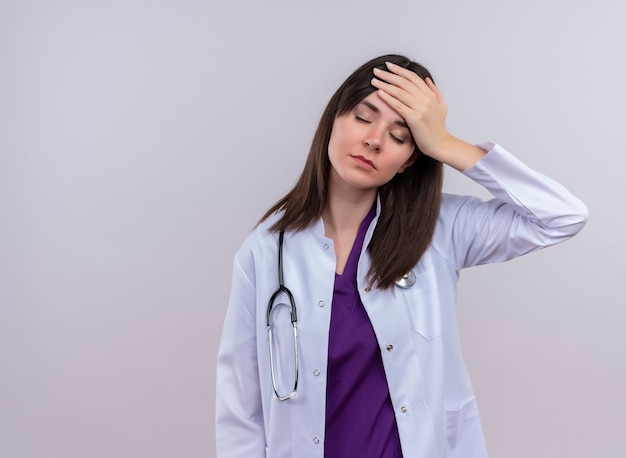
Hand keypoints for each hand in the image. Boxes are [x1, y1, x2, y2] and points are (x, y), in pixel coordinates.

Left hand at [371, 62, 486, 170]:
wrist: (441, 144)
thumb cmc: (438, 128)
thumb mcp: (441, 106)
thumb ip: (435, 91)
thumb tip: (427, 79)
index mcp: (430, 95)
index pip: (413, 77)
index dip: (400, 70)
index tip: (389, 66)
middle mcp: (426, 99)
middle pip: (404, 82)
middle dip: (389, 75)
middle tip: (376, 71)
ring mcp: (421, 108)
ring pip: (400, 92)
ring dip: (385, 85)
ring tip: (374, 81)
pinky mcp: (415, 119)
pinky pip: (399, 105)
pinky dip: (389, 98)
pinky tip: (380, 93)